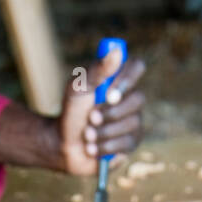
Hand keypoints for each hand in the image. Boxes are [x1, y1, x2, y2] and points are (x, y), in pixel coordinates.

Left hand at [58, 48, 145, 175]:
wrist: (64, 144)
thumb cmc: (71, 111)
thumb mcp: (79, 88)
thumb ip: (97, 70)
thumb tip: (116, 52)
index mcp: (118, 79)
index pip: (137, 67)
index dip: (127, 79)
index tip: (109, 93)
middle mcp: (130, 97)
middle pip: (138, 99)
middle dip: (110, 113)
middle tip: (91, 118)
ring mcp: (134, 120)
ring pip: (132, 124)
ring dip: (103, 132)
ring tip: (87, 136)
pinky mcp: (131, 142)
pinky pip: (127, 143)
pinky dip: (106, 147)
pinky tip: (93, 148)